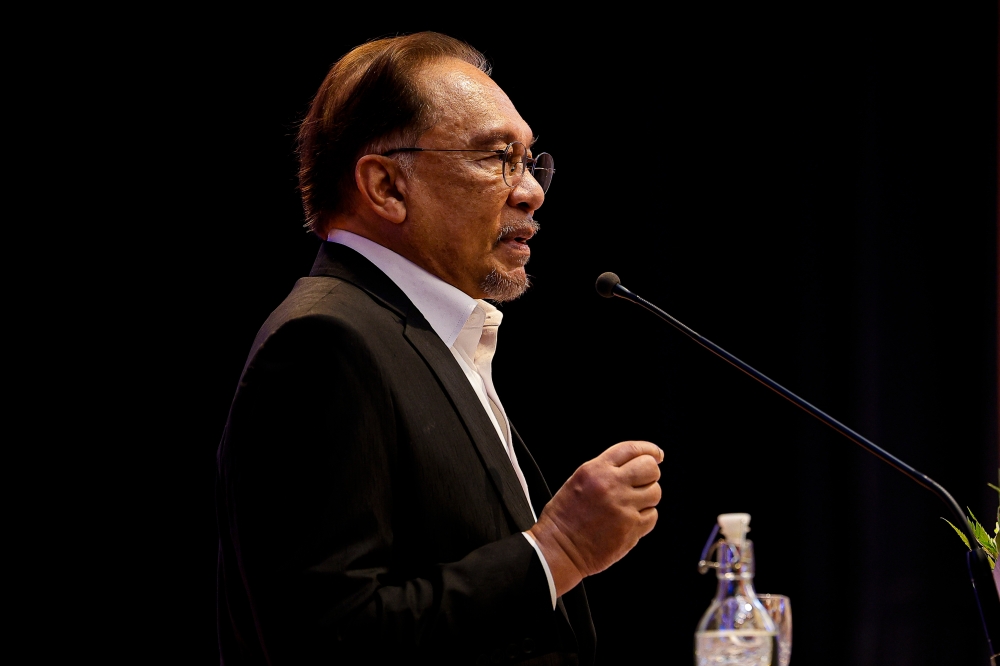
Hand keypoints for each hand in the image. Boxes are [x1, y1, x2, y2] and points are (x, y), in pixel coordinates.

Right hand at [527, 440, 662, 596]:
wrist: (558, 549)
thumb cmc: (564, 518)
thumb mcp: (578, 481)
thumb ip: (605, 471)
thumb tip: (634, 466)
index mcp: (595, 471)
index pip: (631, 450)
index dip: (649, 450)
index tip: (657, 454)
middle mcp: (611, 486)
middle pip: (650, 468)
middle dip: (650, 474)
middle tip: (644, 482)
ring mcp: (623, 508)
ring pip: (655, 493)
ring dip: (648, 497)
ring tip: (632, 505)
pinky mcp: (631, 529)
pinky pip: (652, 516)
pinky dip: (645, 518)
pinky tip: (629, 521)